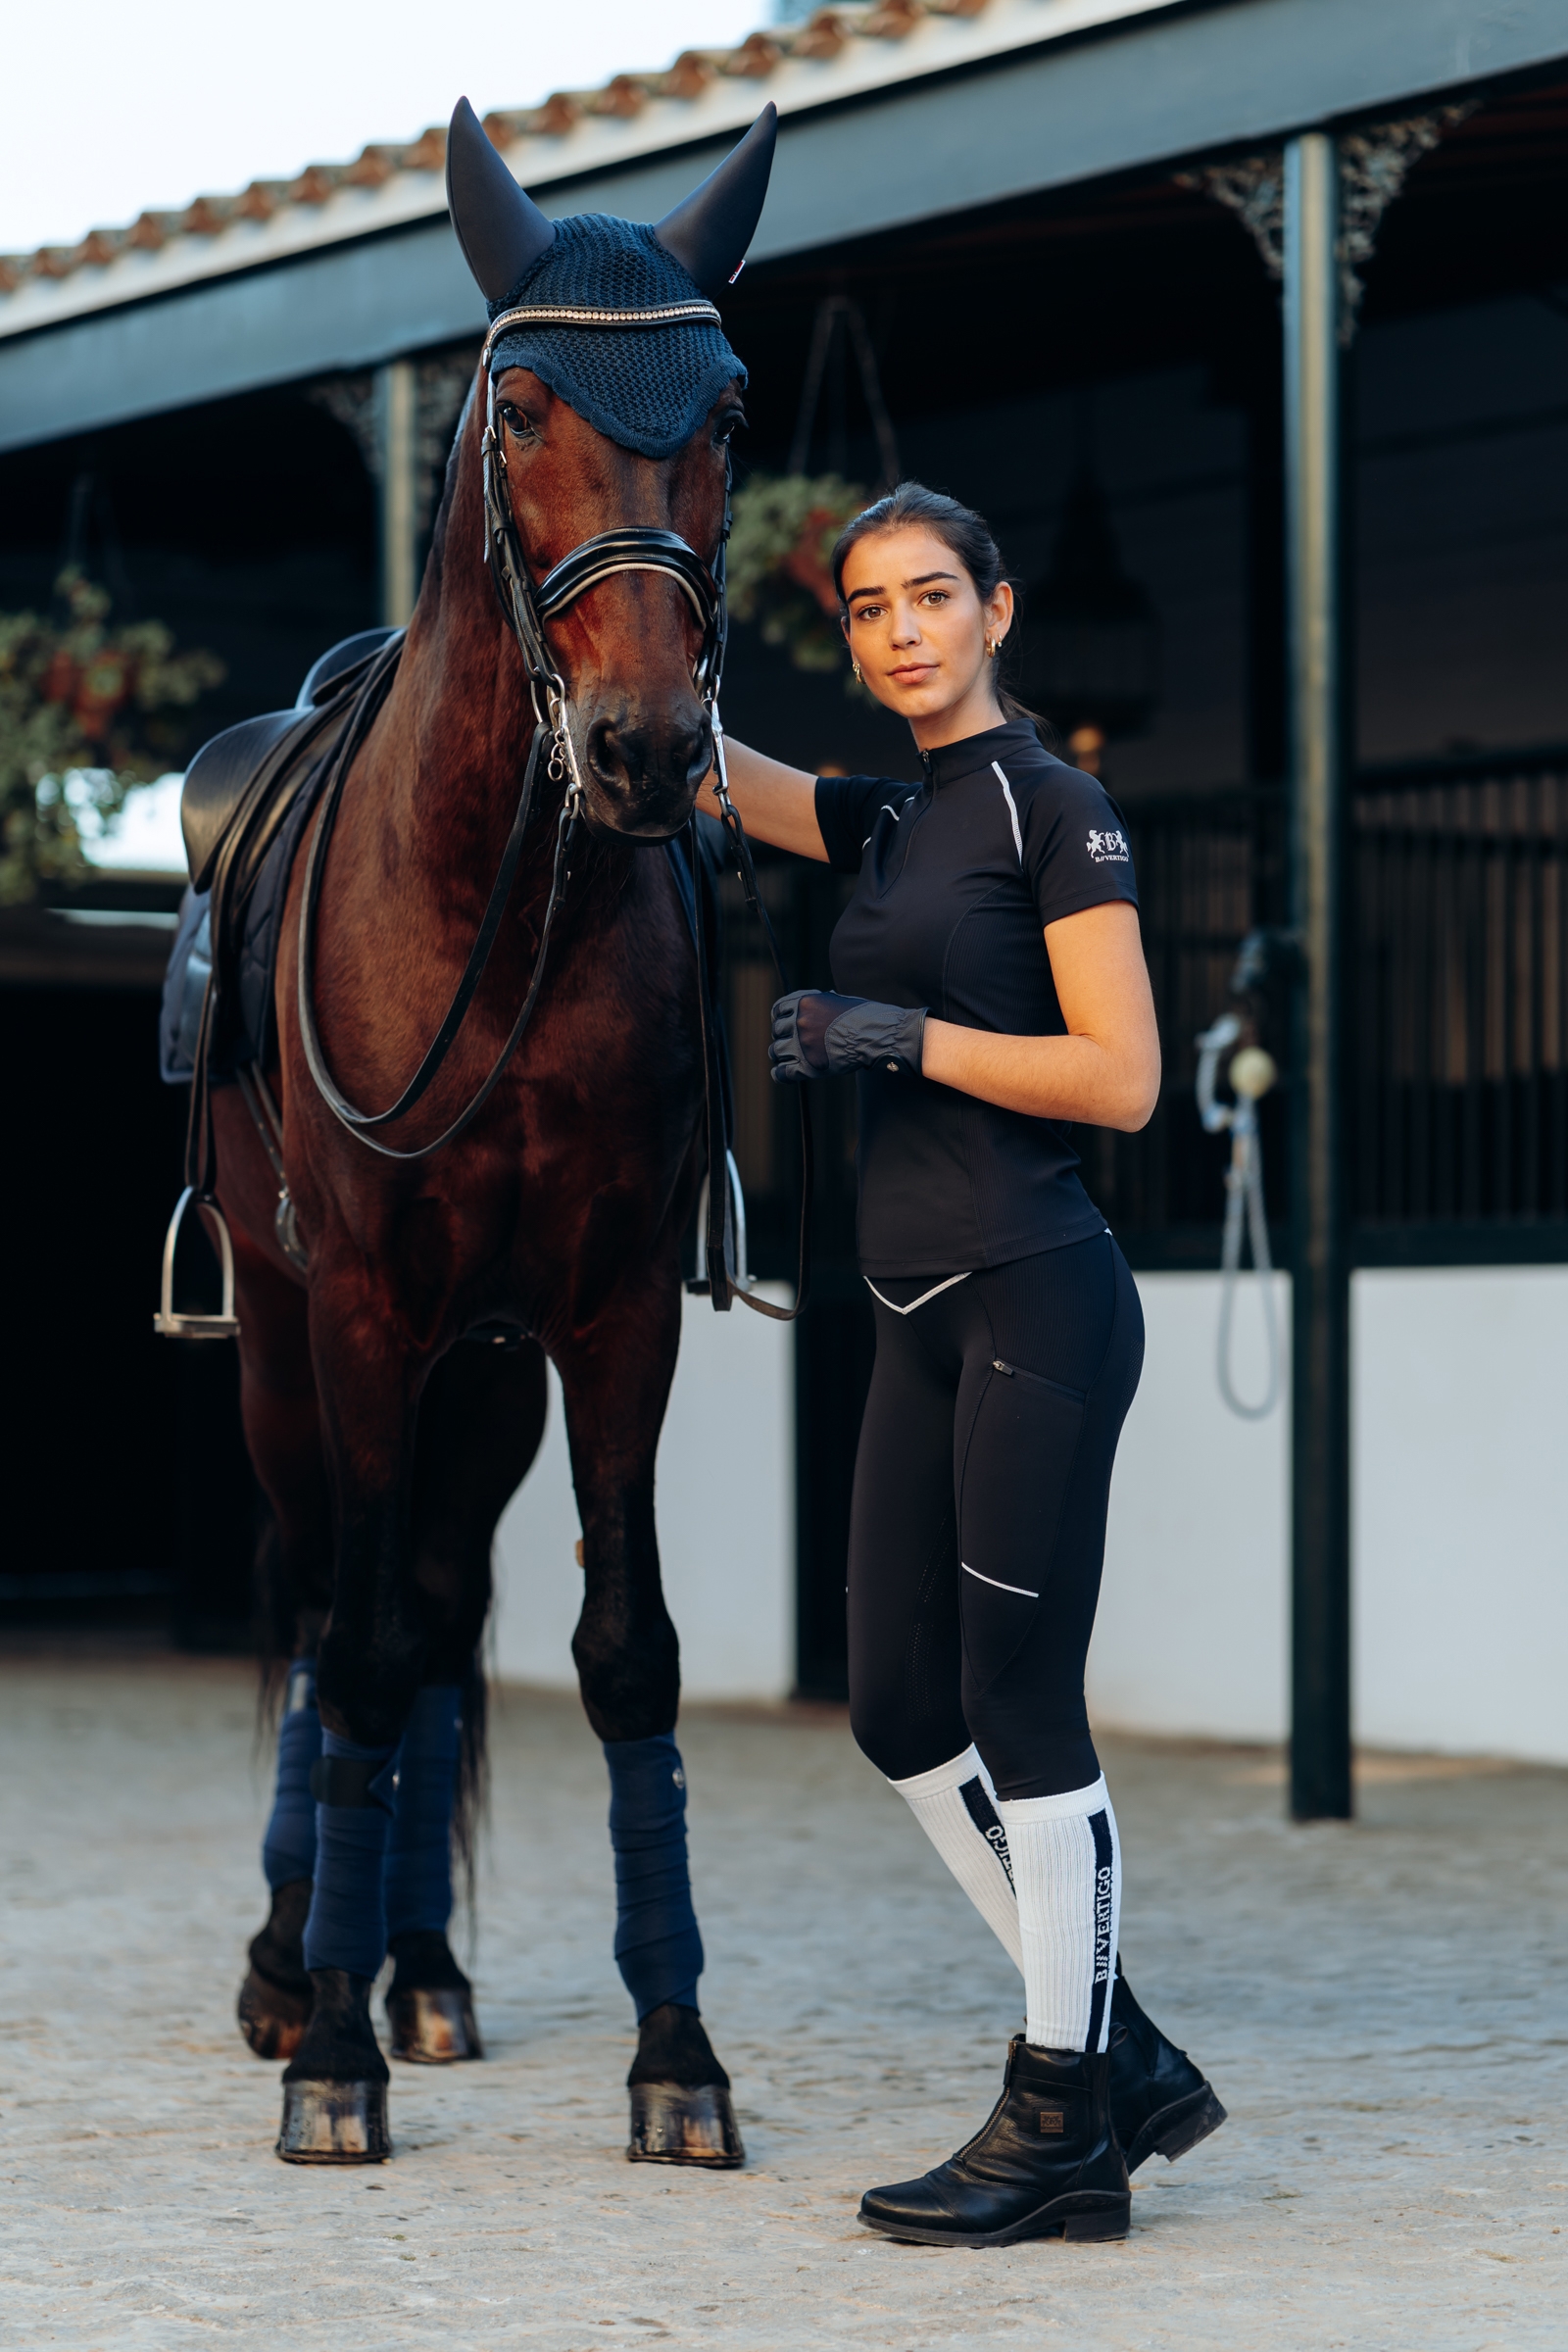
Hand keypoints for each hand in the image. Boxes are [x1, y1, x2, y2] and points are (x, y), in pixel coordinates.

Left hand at [770, 989, 926, 1082]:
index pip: (779, 1009)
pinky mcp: (808, 1065)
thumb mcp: (839, 1000)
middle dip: (781, 1036)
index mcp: (805, 1002)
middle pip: (777, 1030)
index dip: (779, 1018)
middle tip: (787, 1043)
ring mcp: (802, 1044)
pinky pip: (784, 1072)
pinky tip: (780, 1075)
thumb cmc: (865, 1016)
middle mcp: (800, 1021)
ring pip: (777, 1050)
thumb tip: (816, 1003)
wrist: (877, 1034)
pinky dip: (780, 1074)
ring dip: (779, 1055)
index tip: (782, 1024)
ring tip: (784, 1059)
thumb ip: (822, 1004)